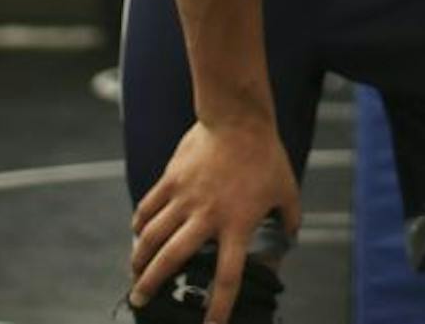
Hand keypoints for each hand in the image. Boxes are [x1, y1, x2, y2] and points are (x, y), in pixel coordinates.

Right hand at [131, 117, 300, 322]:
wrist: (238, 118)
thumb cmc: (266, 156)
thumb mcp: (286, 191)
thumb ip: (289, 219)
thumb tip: (291, 238)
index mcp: (237, 225)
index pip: (227, 277)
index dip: (218, 307)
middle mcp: (206, 216)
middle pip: (172, 259)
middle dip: (152, 285)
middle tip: (140, 302)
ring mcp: (185, 197)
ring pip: (152, 236)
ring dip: (139, 259)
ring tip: (134, 275)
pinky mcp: (171, 179)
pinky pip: (148, 207)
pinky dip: (139, 224)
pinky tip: (137, 234)